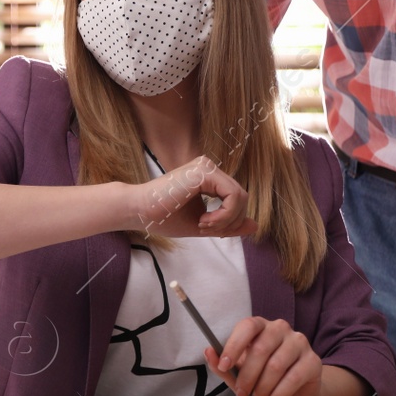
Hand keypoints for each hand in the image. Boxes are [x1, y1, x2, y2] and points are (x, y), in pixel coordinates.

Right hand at [123, 155, 256, 238]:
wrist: (140, 211)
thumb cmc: (164, 217)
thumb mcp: (204, 224)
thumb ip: (228, 224)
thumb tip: (255, 226)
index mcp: (208, 178)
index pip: (236, 199)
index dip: (230, 220)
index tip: (206, 229)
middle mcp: (209, 168)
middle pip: (242, 198)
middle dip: (230, 221)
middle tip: (206, 228)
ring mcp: (207, 167)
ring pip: (241, 197)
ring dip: (227, 219)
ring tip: (203, 224)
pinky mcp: (205, 171)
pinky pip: (234, 195)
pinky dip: (225, 214)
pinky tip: (205, 220)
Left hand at [207, 316, 322, 395]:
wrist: (296, 394)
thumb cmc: (264, 379)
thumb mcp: (239, 373)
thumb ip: (223, 365)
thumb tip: (208, 352)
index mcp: (260, 326)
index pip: (247, 326)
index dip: (234, 345)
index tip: (224, 365)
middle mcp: (280, 329)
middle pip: (260, 349)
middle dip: (247, 376)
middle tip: (242, 393)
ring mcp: (299, 343)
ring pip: (276, 366)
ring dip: (262, 388)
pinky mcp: (313, 361)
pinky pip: (293, 377)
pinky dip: (278, 394)